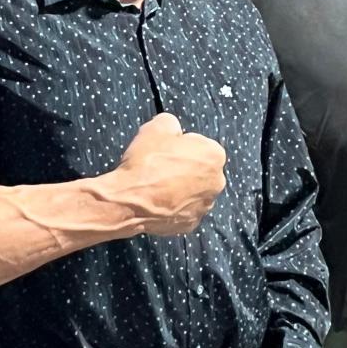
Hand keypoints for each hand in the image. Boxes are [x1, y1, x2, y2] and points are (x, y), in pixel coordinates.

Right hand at [114, 112, 225, 235]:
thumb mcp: (157, 126)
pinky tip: (158, 201)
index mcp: (214, 155)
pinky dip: (174, 206)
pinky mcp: (191, 224)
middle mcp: (217, 182)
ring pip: (194, 191)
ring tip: (157, 185)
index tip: (165, 150)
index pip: (200, 144)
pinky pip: (184, 210)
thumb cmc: (145, 162)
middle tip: (160, 167)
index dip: (181, 145)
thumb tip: (173, 129)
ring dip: (181, 187)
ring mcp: (205, 206)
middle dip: (184, 167)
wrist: (129, 200)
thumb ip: (172, 123)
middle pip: (200, 169)